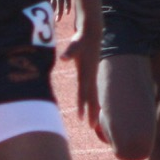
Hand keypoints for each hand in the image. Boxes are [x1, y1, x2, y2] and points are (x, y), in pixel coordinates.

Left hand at [60, 21, 104, 140]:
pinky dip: (93, 100)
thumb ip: (70, 52)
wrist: (92, 32)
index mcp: (86, 73)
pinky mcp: (91, 73)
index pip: (84, 93)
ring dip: (94, 109)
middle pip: (92, 98)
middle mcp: (91, 76)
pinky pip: (92, 91)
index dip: (82, 106)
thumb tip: (64, 58)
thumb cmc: (81, 39)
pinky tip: (92, 106)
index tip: (81, 118)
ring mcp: (92, 75)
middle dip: (92, 113)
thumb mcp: (74, 45)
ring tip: (95, 122)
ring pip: (94, 95)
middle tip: (92, 127)